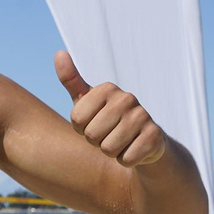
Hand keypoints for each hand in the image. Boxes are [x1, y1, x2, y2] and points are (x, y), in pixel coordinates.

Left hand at [55, 51, 166, 167]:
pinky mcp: (154, 137)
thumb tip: (59, 53)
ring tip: (120, 142)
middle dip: (96, 142)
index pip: (77, 119)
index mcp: (107, 89)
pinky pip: (126, 159)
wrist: (141, 140)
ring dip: (111, 152)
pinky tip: (133, 149)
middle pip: (92, 135)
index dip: (81, 129)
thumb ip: (71, 80)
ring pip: (109, 149)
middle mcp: (127, 98)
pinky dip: (126, 160)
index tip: (93, 123)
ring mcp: (143, 116)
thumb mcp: (86, 101)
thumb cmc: (106, 119)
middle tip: (107, 135)